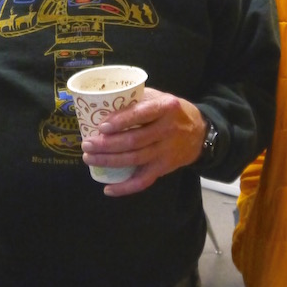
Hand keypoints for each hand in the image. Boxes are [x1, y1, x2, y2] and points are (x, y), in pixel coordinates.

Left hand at [79, 87, 206, 197]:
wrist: (200, 132)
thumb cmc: (172, 111)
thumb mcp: (159, 97)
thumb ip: (136, 99)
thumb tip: (103, 104)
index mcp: (166, 107)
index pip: (141, 114)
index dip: (121, 121)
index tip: (101, 126)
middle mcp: (168, 130)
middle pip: (134, 140)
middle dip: (107, 144)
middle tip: (87, 144)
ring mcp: (167, 151)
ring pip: (135, 159)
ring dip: (109, 161)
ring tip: (90, 158)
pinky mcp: (164, 167)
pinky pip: (144, 181)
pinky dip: (126, 187)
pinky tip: (108, 189)